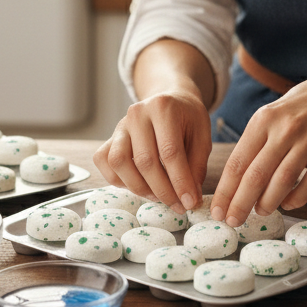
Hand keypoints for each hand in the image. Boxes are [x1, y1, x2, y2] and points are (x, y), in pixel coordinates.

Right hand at [93, 88, 211, 213]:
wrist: (171, 100)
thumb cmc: (187, 119)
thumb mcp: (202, 136)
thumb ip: (196, 166)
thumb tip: (190, 199)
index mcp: (163, 107)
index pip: (169, 151)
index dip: (180, 181)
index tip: (189, 202)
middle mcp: (137, 113)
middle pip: (144, 160)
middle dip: (162, 190)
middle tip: (177, 205)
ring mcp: (120, 125)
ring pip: (118, 162)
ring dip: (139, 187)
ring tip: (158, 195)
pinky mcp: (109, 137)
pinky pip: (104, 162)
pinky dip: (118, 180)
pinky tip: (139, 184)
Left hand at [210, 66, 306, 225]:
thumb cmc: (300, 107)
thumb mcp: (272, 115)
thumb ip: (256, 144)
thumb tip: (236, 184)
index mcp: (264, 119)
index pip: (237, 162)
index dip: (225, 191)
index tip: (217, 210)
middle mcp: (285, 129)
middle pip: (256, 175)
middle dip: (240, 204)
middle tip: (232, 221)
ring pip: (282, 181)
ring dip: (268, 203)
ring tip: (260, 211)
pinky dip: (296, 199)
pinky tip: (287, 204)